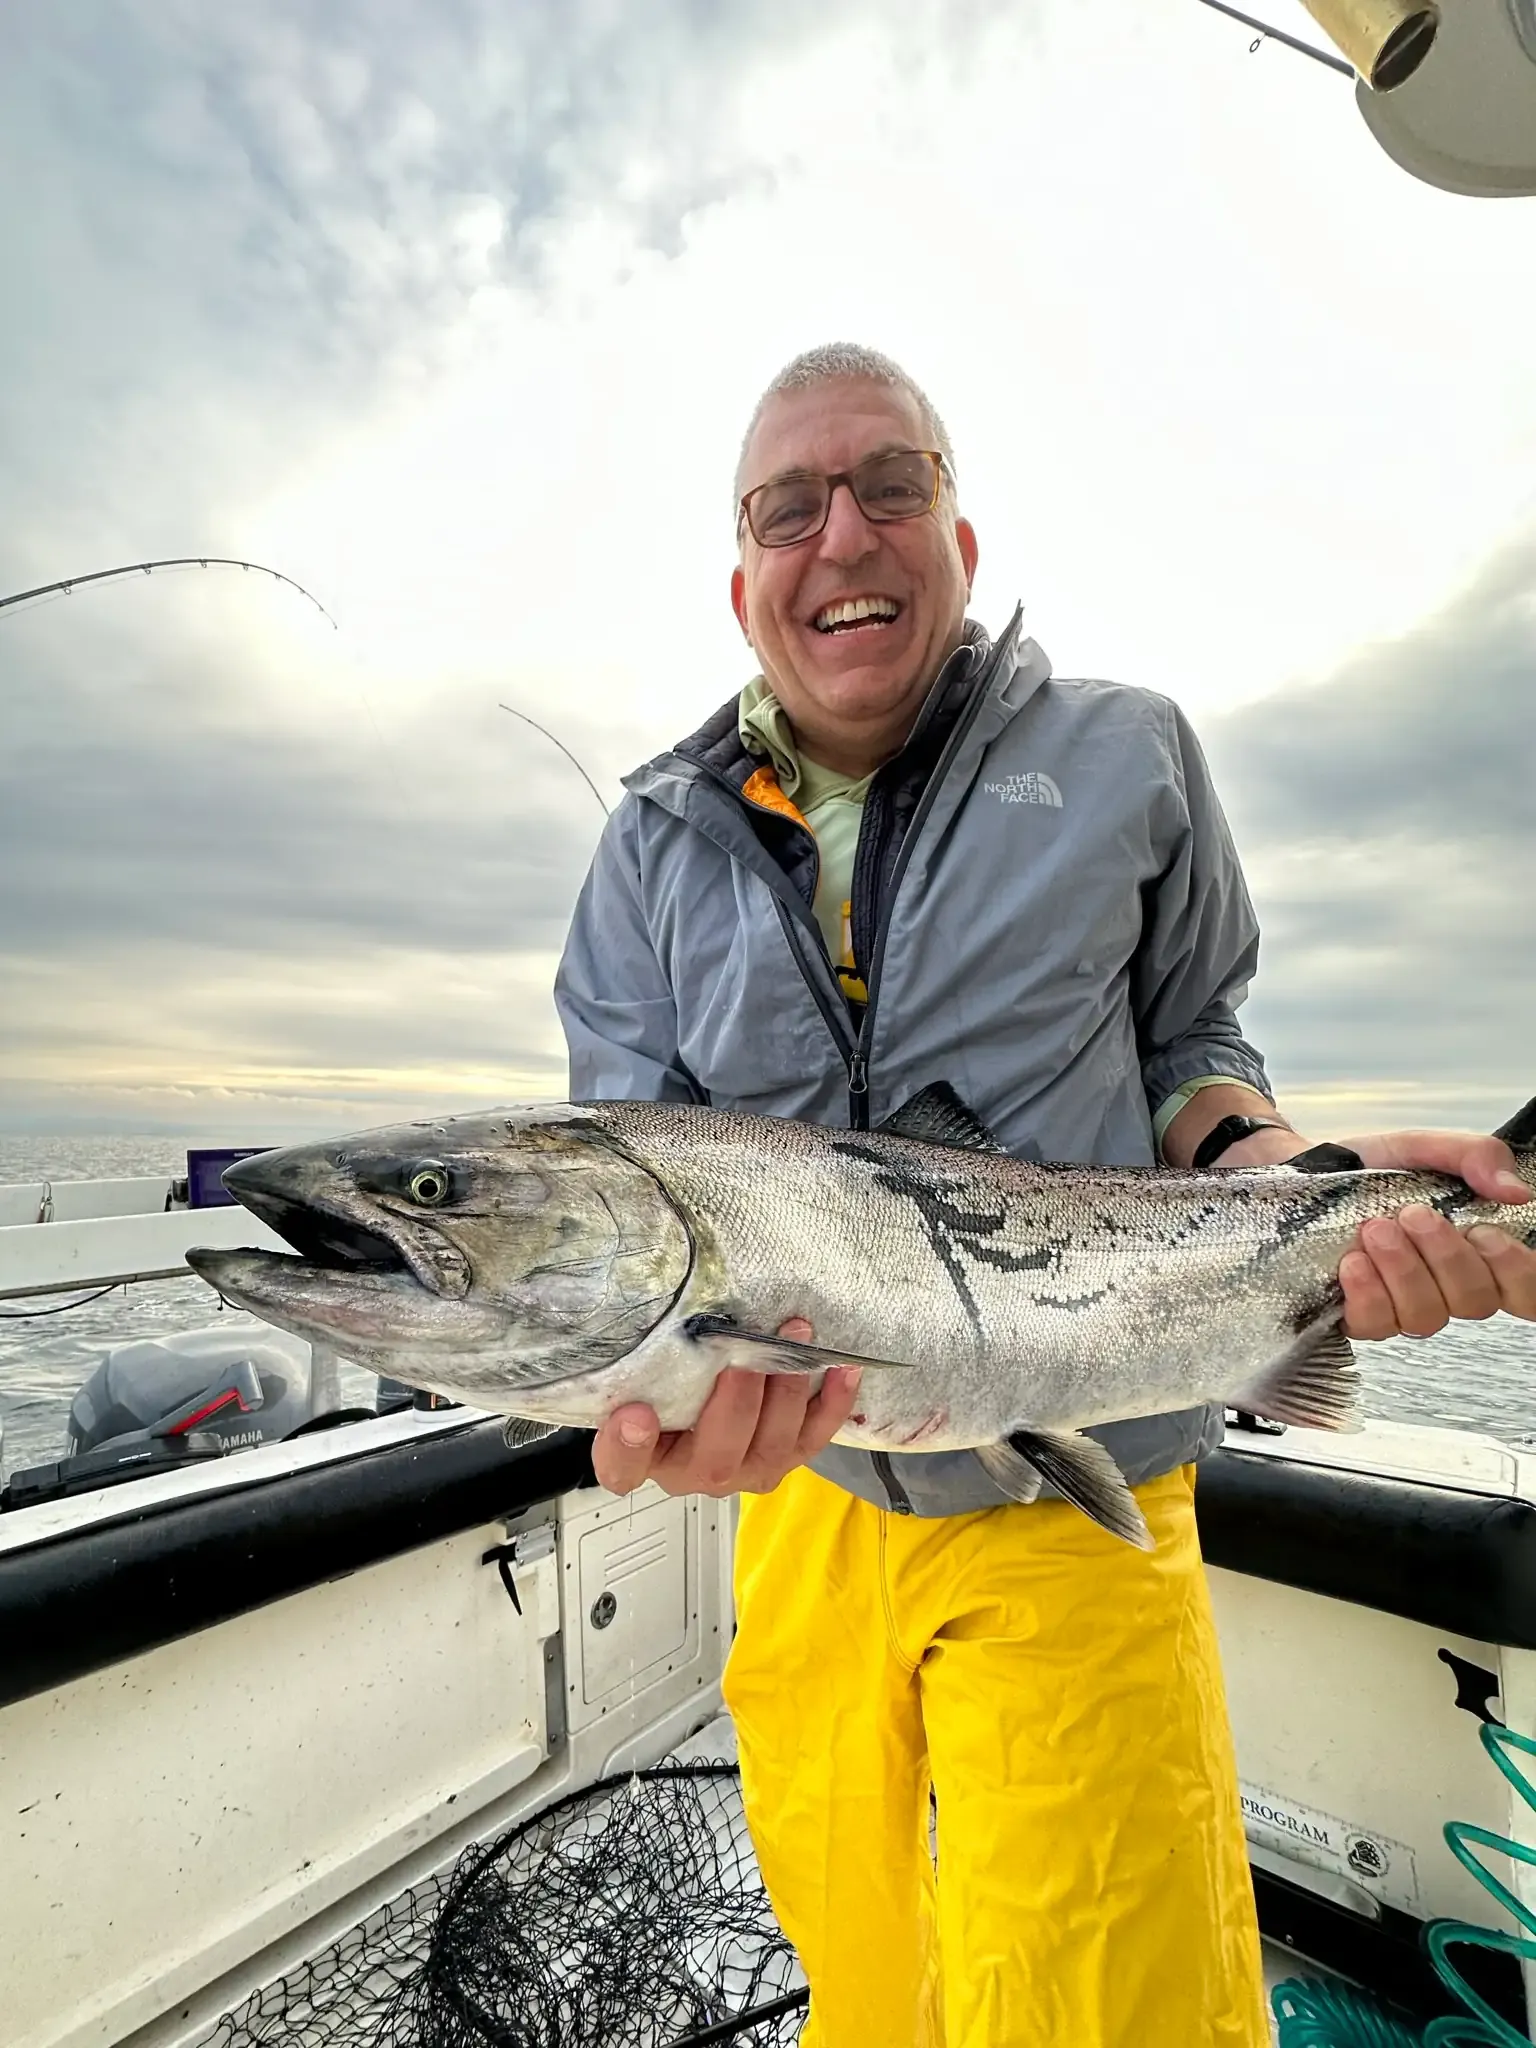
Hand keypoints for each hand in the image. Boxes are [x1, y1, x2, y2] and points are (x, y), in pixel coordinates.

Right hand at [590, 1319, 863, 1499]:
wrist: (702, 1393)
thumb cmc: (663, 1382)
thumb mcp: (638, 1372)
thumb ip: (637, 1360)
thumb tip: (640, 1317)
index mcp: (644, 1457)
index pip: (621, 1467)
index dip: (627, 1447)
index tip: (634, 1414)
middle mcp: (694, 1474)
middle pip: (715, 1458)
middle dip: (735, 1405)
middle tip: (742, 1358)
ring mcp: (744, 1470)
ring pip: (770, 1447)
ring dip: (786, 1391)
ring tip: (793, 1339)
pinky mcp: (784, 1457)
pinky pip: (811, 1438)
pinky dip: (832, 1404)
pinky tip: (843, 1370)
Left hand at [1334, 1129, 1534, 1340]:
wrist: (1309, 1172)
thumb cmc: (1373, 1169)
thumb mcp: (1425, 1148)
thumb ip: (1474, 1158)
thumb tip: (1516, 1190)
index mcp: (1477, 1252)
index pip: (1526, 1292)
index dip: (1520, 1275)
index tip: (1487, 1234)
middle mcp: (1447, 1286)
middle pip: (1477, 1302)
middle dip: (1447, 1256)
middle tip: (1414, 1215)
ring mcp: (1404, 1306)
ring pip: (1427, 1316)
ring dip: (1403, 1269)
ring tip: (1375, 1228)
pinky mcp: (1361, 1316)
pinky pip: (1377, 1325)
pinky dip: (1367, 1292)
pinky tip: (1353, 1262)